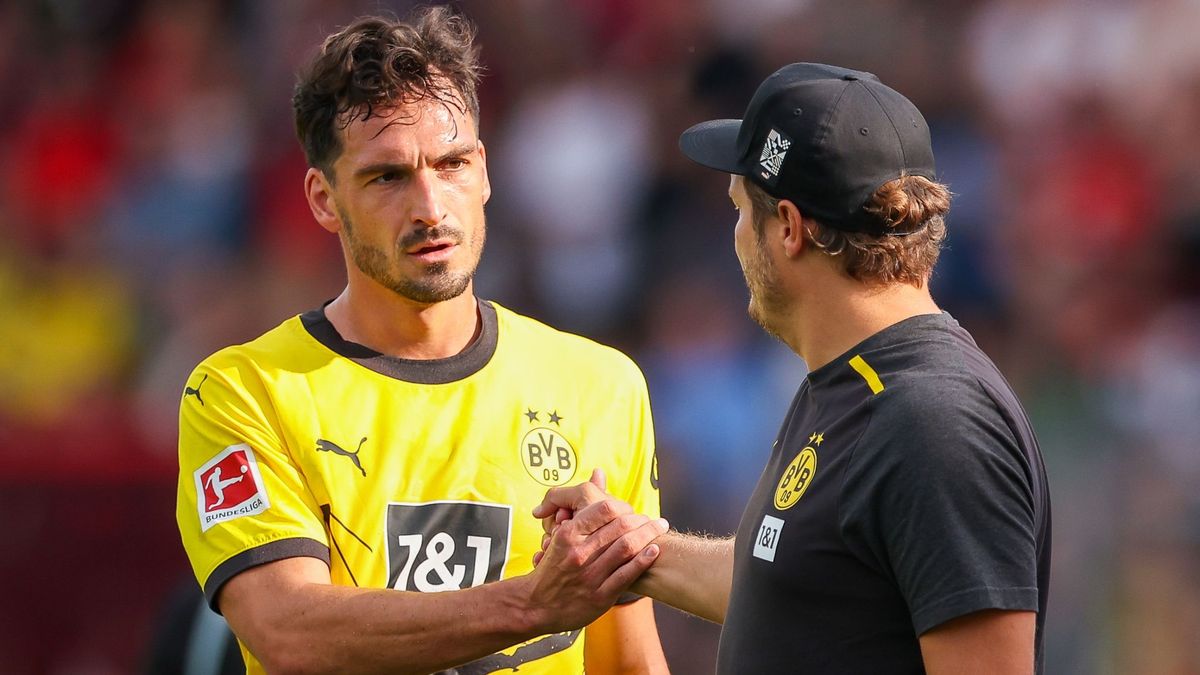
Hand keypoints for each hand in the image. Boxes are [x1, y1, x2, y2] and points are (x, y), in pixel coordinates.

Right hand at [523, 487, 668, 633]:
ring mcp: (590, 575)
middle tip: (656, 520)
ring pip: (626, 547)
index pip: (604, 509)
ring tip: (659, 530)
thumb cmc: (552, 567)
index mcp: (568, 535)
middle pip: (621, 527)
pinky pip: (627, 574)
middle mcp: (579, 553)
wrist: (535, 605)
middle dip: (644, 521)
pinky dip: (643, 560)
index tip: (634, 509)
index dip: (625, 506)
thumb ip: (581, 507)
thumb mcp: (559, 535)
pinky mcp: (600, 595)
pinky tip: (654, 551)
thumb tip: (599, 472)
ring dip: (648, 536)